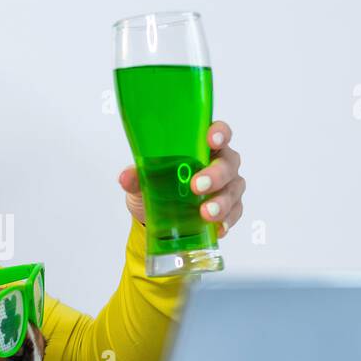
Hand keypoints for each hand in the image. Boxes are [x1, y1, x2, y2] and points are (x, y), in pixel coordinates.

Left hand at [118, 121, 245, 237]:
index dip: (219, 133)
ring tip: (205, 213)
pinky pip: (234, 212)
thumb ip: (136, 176)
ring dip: (221, 202)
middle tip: (196, 186)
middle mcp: (219, 162)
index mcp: (201, 146)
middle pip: (228, 163)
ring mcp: (227, 185)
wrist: (156, 218)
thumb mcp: (142, 180)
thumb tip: (125, 177)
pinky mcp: (229, 208)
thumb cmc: (156, 186)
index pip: (218, 132)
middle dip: (215, 175)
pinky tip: (218, 228)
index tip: (211, 140)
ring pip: (233, 189)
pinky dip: (227, 220)